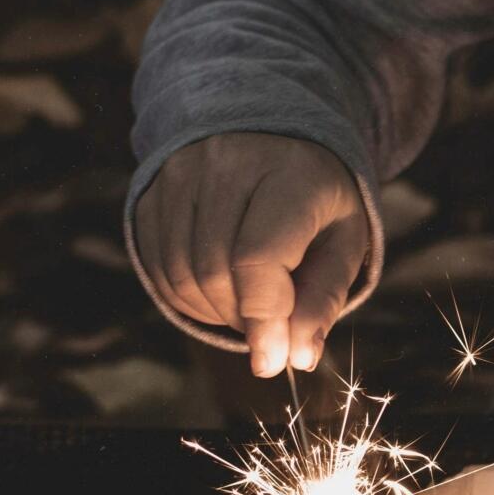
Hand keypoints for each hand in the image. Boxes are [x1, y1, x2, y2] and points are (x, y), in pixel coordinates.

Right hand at [131, 132, 366, 375]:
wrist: (270, 131)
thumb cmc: (317, 196)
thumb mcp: (342, 240)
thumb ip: (324, 298)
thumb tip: (296, 357)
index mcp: (291, 173)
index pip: (258, 258)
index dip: (263, 321)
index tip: (272, 362)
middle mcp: (227, 163)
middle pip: (214, 272)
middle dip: (242, 319)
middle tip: (270, 326)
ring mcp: (180, 171)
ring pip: (179, 273)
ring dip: (213, 312)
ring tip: (248, 304)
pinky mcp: (151, 188)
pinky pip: (155, 264)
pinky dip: (185, 297)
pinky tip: (217, 291)